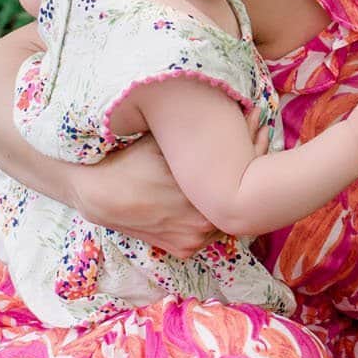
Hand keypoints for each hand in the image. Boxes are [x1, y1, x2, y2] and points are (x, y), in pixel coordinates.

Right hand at [77, 117, 275, 256]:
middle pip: (238, 195)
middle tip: (259, 139)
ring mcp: (194, 239)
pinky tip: (214, 197)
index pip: (241, 170)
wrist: (97, 194)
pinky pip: (207, 234)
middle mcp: (203, 222)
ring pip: (225, 218)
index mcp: (202, 193)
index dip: (252, 145)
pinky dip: (211, 217)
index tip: (260, 127)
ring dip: (230, 196)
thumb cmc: (129, 162)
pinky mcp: (182, 250)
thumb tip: (225, 108)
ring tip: (238, 171)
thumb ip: (194, 134)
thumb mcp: (162, 141)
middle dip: (249, 168)